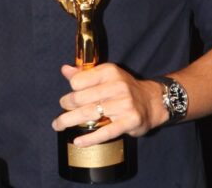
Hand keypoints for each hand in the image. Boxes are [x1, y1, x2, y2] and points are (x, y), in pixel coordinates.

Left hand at [51, 63, 165, 145]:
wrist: (152, 102)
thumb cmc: (124, 88)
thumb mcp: (107, 75)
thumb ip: (85, 73)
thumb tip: (65, 69)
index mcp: (109, 72)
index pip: (78, 81)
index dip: (71, 90)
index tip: (69, 97)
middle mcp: (117, 86)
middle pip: (80, 98)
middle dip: (66, 107)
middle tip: (62, 113)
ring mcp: (124, 104)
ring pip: (89, 114)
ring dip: (69, 121)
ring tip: (59, 125)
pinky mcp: (130, 121)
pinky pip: (105, 132)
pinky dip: (90, 138)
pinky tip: (78, 141)